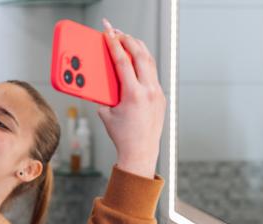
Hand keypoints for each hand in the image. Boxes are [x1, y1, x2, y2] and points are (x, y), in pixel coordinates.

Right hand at [97, 19, 165, 178]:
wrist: (140, 152)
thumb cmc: (122, 135)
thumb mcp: (106, 113)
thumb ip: (104, 94)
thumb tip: (101, 78)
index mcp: (133, 94)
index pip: (123, 61)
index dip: (114, 44)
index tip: (108, 33)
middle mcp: (149, 91)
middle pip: (140, 56)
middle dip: (128, 40)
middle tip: (117, 32)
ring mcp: (157, 93)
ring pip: (149, 62)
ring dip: (138, 48)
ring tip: (127, 40)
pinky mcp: (161, 97)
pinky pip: (152, 73)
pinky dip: (143, 62)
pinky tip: (136, 58)